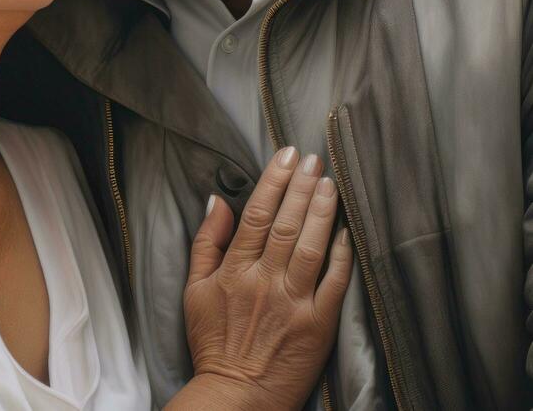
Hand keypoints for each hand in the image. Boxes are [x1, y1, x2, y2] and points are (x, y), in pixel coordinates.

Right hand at [178, 147, 352, 410]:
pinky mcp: (318, 326)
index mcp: (235, 270)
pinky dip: (341, 254)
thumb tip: (217, 201)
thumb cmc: (213, 341)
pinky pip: (334, 283)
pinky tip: (347, 230)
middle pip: (287, 224)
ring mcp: (294, 303)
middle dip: (301, 186)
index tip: (286, 155)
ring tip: (329, 183)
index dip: (274, 181)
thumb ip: (206, 242)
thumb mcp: (195, 288)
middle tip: (313, 158)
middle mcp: (265, 281)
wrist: (236, 396)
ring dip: (322, 211)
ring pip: (311, 247)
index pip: (258, 214)